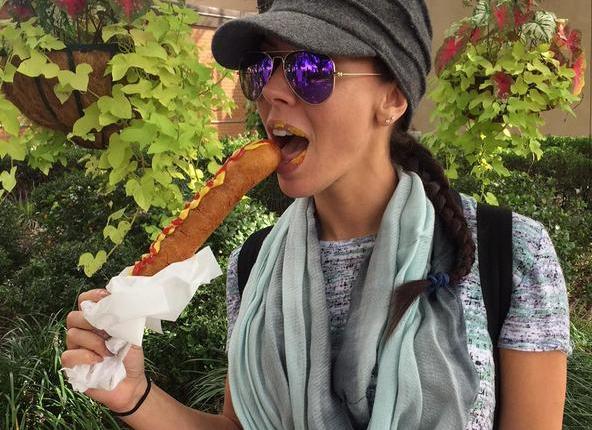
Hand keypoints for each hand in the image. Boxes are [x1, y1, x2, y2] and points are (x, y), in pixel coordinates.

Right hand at [61, 289, 147, 412]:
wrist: (131, 383)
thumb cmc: (130, 357)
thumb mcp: (131, 333)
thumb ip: (122, 318)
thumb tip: (116, 301)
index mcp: (96, 321)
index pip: (84, 301)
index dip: (92, 297)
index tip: (106, 300)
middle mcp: (83, 332)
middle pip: (74, 316)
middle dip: (91, 322)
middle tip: (107, 332)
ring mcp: (75, 348)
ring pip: (72, 334)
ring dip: (94, 341)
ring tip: (109, 352)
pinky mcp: (71, 366)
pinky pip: (69, 355)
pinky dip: (85, 356)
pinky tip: (98, 361)